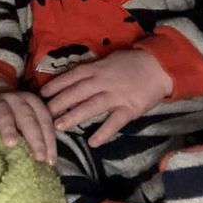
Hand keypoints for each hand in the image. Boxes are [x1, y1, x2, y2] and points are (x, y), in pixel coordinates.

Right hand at [0, 89, 56, 163]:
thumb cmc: (11, 114)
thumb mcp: (26, 120)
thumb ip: (35, 134)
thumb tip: (48, 162)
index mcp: (31, 103)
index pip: (44, 121)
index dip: (48, 140)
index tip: (49, 160)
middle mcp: (15, 98)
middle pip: (27, 117)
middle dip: (34, 137)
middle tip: (38, 157)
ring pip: (3, 110)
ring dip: (8, 126)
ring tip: (11, 142)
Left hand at [40, 50, 172, 147]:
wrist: (160, 66)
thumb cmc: (133, 62)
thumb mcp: (110, 60)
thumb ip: (94, 70)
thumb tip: (74, 79)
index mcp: (98, 68)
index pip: (73, 76)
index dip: (56, 85)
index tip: (42, 94)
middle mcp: (104, 81)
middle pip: (77, 92)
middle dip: (59, 103)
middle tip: (43, 114)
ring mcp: (117, 95)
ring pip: (91, 107)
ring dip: (74, 117)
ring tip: (58, 127)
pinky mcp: (130, 108)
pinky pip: (115, 122)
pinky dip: (103, 132)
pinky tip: (92, 142)